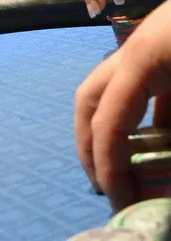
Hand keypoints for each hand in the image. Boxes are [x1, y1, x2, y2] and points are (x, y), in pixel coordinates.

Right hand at [75, 0, 170, 210]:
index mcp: (144, 59)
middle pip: (91, 97)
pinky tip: (163, 150)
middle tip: (105, 187)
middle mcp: (137, 53)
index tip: (119, 204)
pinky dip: (146, 122)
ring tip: (125, 175)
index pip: (109, 119)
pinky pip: (148, 92)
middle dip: (90, 144)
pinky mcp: (168, 53)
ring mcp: (152, 49)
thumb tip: (167, 176)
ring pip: (114, 93)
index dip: (108, 165)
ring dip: (113, 133)